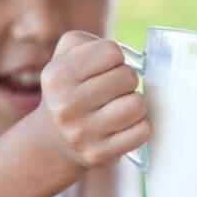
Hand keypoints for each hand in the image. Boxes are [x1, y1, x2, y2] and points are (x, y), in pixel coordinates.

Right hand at [36, 31, 150, 167]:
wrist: (54, 140)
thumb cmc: (70, 89)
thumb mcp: (64, 57)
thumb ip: (85, 41)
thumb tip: (119, 53)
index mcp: (56, 76)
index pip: (112, 51)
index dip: (115, 58)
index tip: (105, 69)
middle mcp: (65, 106)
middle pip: (128, 76)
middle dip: (127, 80)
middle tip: (114, 90)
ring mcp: (82, 134)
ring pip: (137, 104)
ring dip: (136, 103)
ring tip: (121, 106)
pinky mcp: (99, 155)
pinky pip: (142, 131)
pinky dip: (139, 126)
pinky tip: (124, 126)